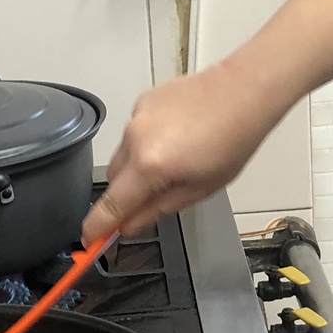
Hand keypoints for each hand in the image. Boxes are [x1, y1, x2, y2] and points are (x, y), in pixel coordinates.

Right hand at [83, 63, 282, 240]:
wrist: (243, 92)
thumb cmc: (232, 142)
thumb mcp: (200, 188)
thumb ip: (157, 209)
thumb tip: (128, 225)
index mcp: (150, 165)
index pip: (112, 205)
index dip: (97, 227)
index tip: (89, 240)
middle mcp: (135, 138)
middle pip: (113, 180)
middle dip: (125, 195)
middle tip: (152, 200)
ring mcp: (136, 116)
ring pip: (123, 155)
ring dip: (138, 167)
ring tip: (177, 160)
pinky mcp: (142, 101)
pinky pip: (135, 132)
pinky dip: (148, 142)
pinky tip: (177, 137)